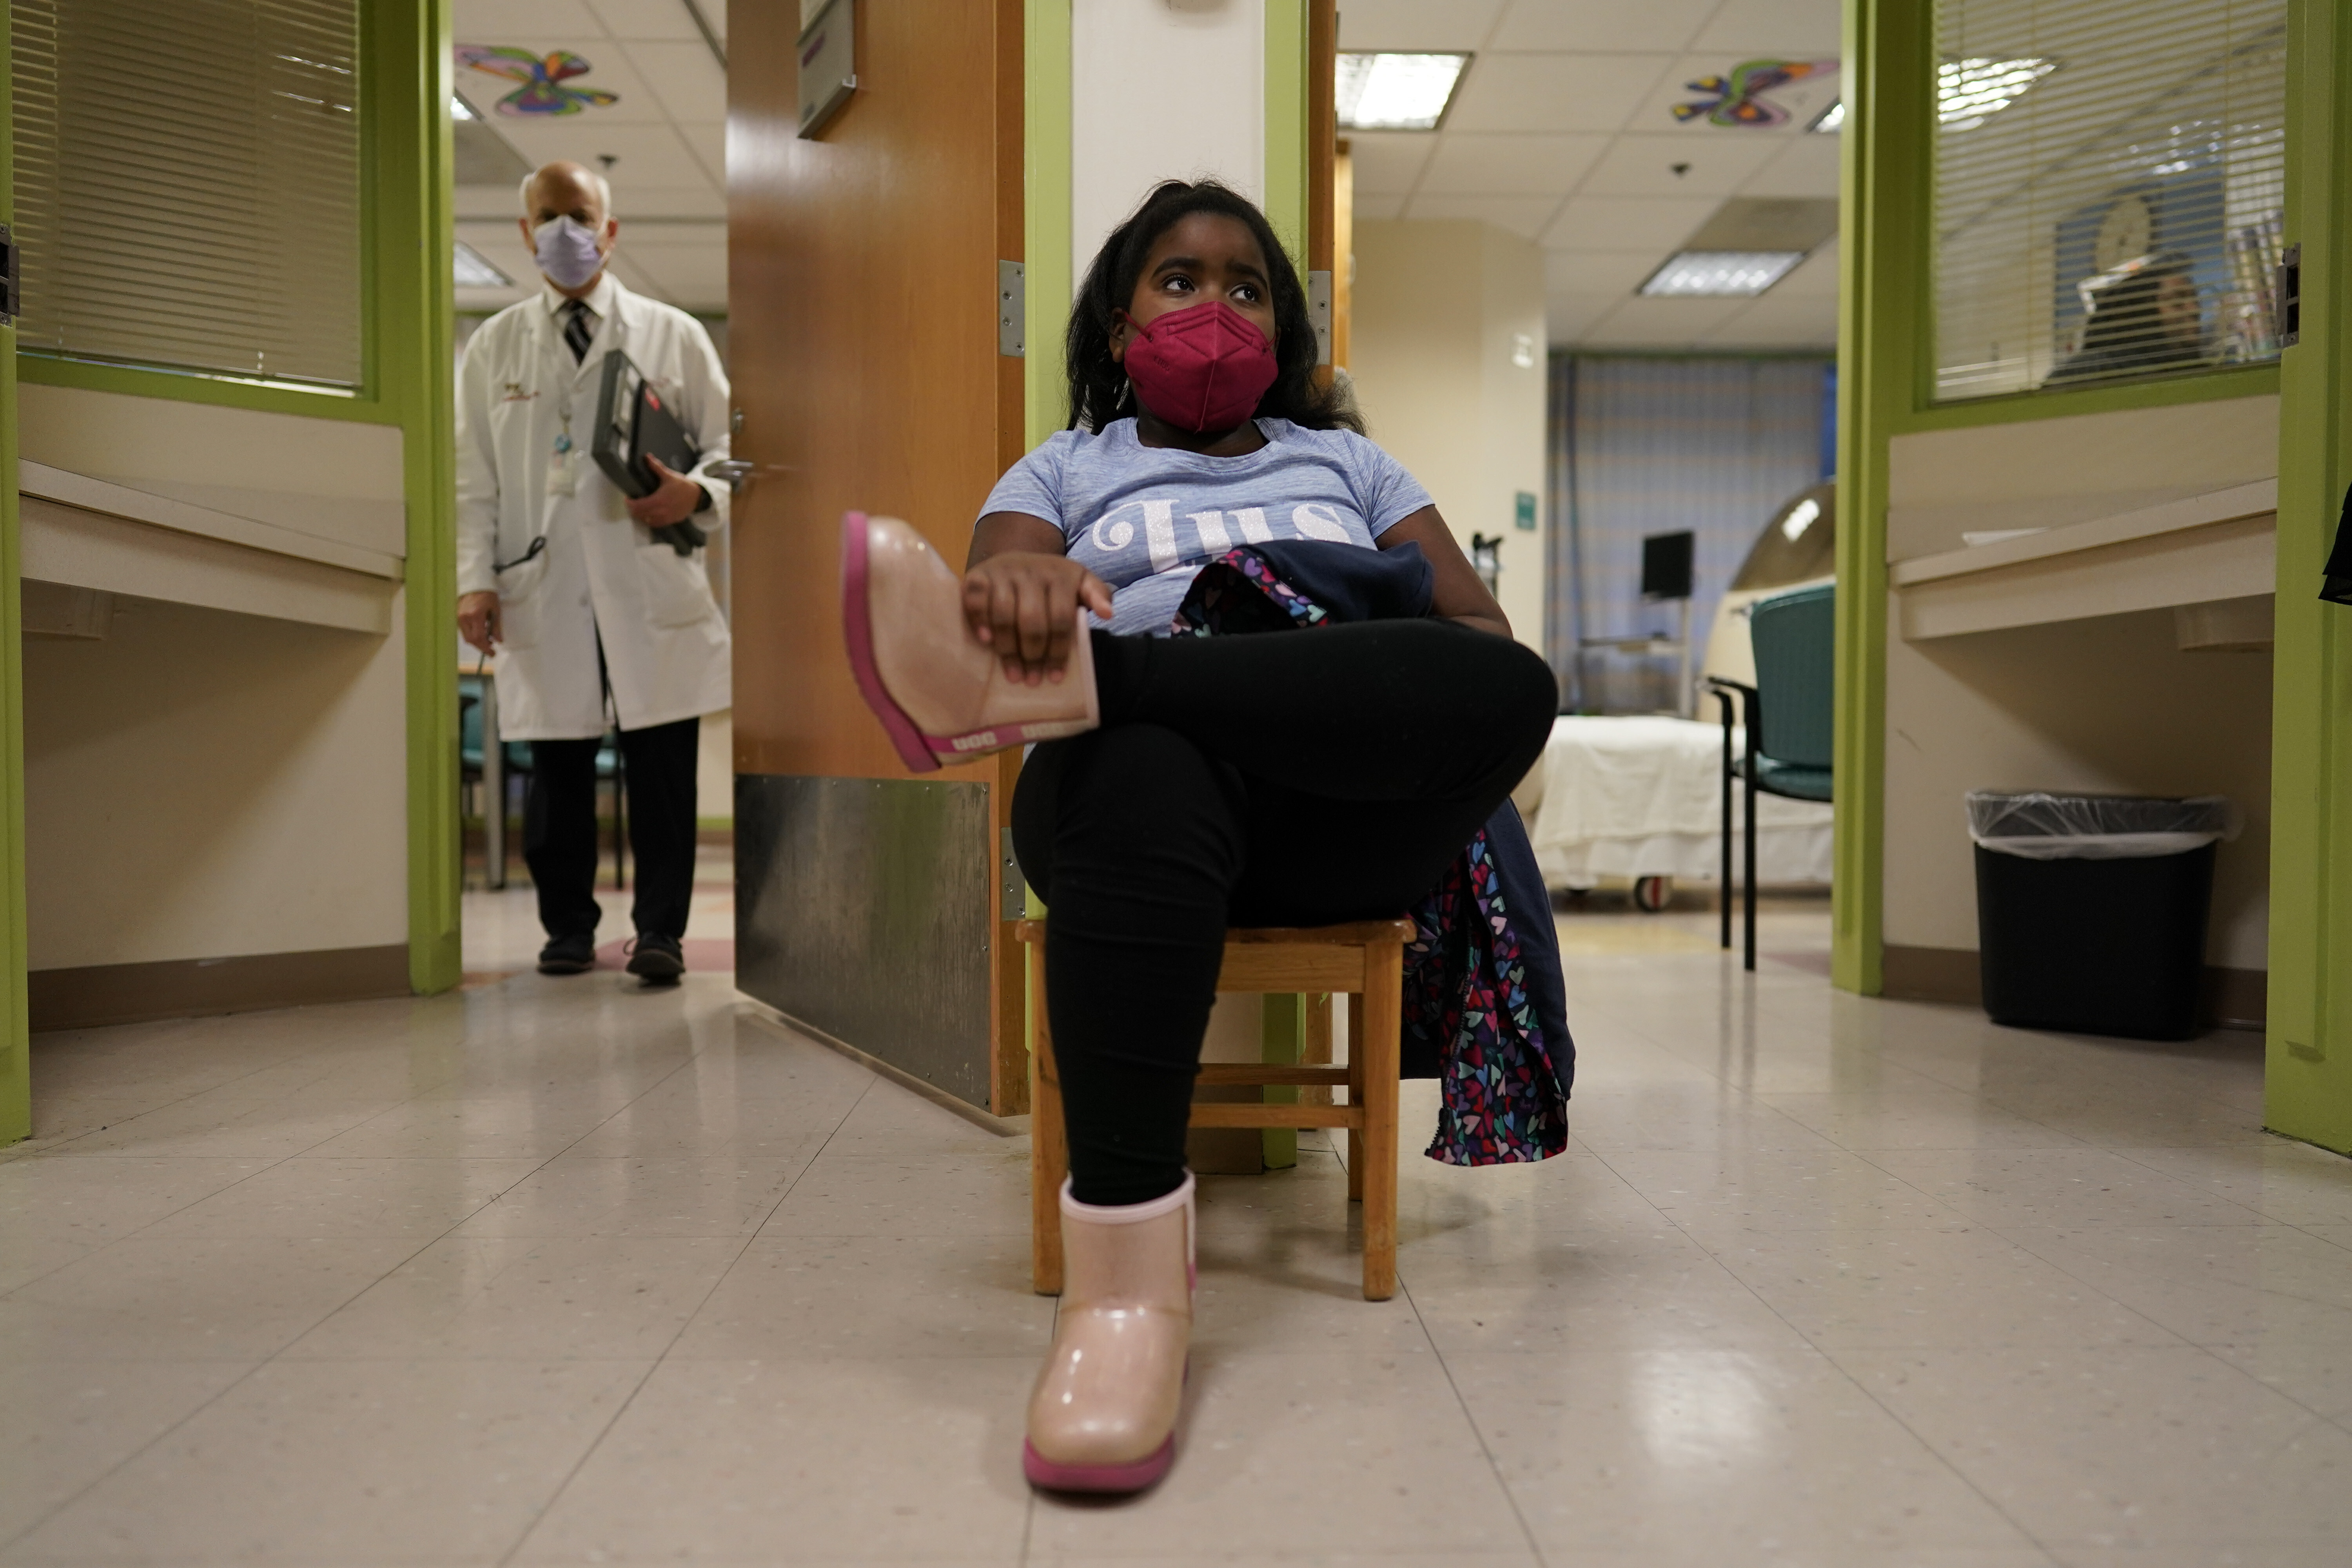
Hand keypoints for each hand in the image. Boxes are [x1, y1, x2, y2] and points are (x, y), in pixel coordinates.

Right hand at [458, 590, 501, 653]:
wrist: (474, 583)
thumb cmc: (488, 595)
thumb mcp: (495, 610)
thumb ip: (496, 626)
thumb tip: (498, 641)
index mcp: (475, 615)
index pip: (479, 638)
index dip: (486, 648)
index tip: (493, 653)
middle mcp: (464, 618)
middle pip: (471, 640)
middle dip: (481, 647)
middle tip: (491, 650)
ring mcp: (458, 617)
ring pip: (466, 637)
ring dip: (477, 642)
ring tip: (487, 641)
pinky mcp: (456, 616)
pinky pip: (464, 631)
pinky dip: (472, 635)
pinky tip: (480, 633)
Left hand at [626, 456, 705, 527]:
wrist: (697, 496)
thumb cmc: (682, 485)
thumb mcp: (669, 475)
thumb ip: (656, 467)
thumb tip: (646, 456)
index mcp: (659, 499)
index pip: (638, 505)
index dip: (630, 503)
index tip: (627, 498)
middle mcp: (661, 511)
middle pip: (640, 514)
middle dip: (633, 509)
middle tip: (632, 502)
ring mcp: (666, 518)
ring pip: (646, 521)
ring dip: (640, 515)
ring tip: (639, 508)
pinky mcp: (670, 521)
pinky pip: (655, 524)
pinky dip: (649, 520)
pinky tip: (648, 514)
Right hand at [959, 551, 1113, 685]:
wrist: (1015, 556)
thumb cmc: (1051, 581)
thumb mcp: (1080, 582)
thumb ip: (1097, 594)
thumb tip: (1108, 613)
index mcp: (1060, 575)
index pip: (1061, 619)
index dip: (1059, 651)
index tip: (1056, 677)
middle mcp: (1030, 571)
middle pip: (1032, 621)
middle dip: (1033, 655)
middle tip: (1032, 680)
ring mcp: (1002, 572)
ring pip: (1003, 614)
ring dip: (1008, 649)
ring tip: (1013, 674)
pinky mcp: (977, 575)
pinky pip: (975, 600)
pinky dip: (979, 621)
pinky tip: (986, 641)